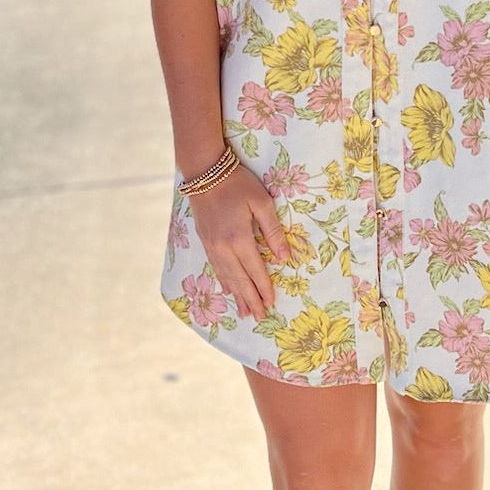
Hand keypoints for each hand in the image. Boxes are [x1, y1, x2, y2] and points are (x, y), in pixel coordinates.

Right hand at [189, 163, 289, 321]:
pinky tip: (228, 289)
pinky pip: (216, 268)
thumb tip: (284, 257)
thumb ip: (274, 231)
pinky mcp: (205, 241)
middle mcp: (223, 248)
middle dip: (251, 299)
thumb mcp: (262, 203)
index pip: (255, 270)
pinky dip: (224, 282)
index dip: (264, 288)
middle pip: (239, 280)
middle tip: (260, 316)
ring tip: (245, 312)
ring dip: (237, 295)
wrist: (205, 172)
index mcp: (239, 239)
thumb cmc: (238, 184)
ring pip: (226, 277)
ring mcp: (212, 246)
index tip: (271, 303)